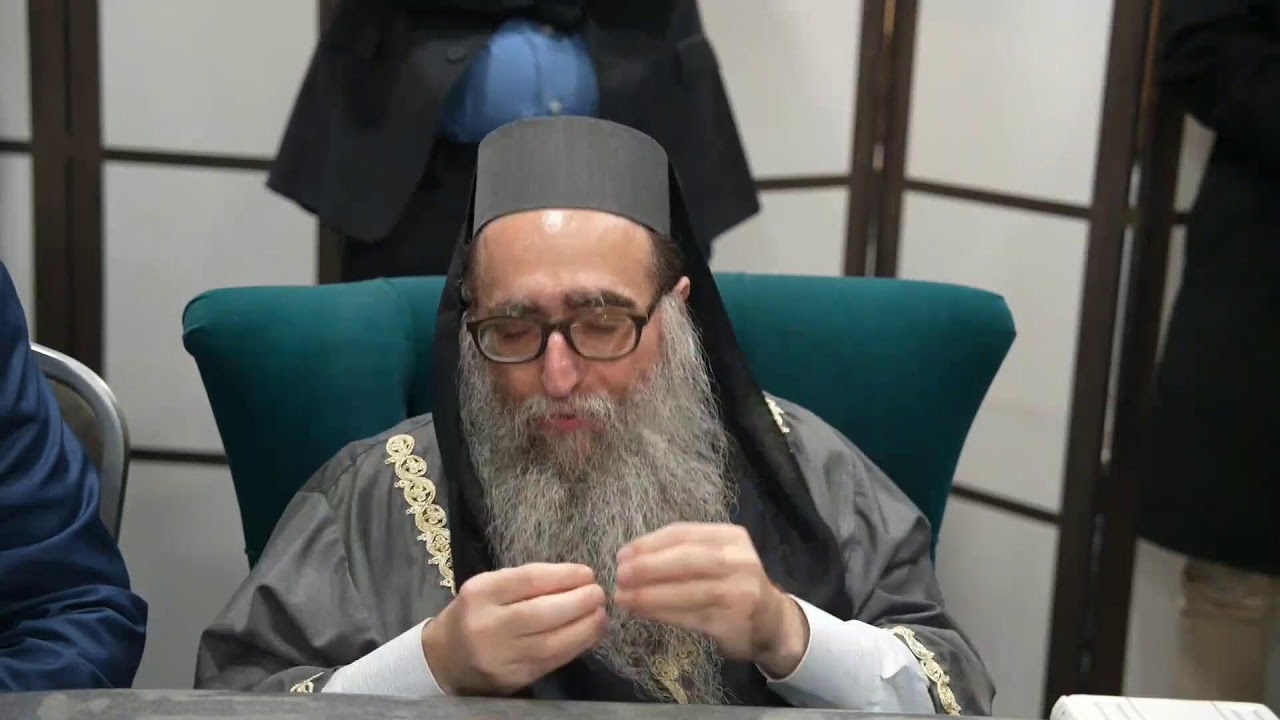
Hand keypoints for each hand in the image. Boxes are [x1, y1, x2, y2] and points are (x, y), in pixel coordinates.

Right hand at [421, 563, 607, 695]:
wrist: (446, 657)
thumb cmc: (476, 613)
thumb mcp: (491, 587)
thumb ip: (528, 583)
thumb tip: (577, 579)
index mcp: (480, 593)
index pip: (529, 580)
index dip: (563, 576)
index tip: (587, 573)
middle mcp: (487, 625)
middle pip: (541, 613)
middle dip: (578, 602)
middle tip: (598, 594)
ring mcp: (499, 656)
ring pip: (550, 643)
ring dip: (584, 628)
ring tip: (600, 615)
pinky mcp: (512, 678)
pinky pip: (551, 662)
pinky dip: (575, 647)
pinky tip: (589, 635)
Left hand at [613, 523, 809, 677]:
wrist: (773, 622)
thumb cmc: (733, 585)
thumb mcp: (717, 558)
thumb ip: (683, 553)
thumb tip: (630, 557)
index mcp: (732, 537)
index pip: (684, 534)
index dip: (650, 543)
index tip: (623, 554)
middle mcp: (740, 561)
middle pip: (687, 558)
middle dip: (648, 566)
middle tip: (620, 575)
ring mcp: (741, 592)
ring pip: (688, 590)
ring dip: (650, 595)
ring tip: (624, 598)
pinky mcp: (735, 621)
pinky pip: (692, 616)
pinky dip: (663, 613)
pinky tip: (643, 613)